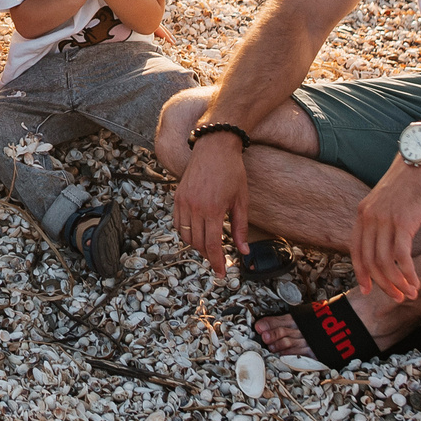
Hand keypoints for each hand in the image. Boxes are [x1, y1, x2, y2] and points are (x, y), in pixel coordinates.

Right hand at [172, 133, 253, 279]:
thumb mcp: (241, 200)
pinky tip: (197, 234)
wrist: (214, 147)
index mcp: (213, 210)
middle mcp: (195, 207)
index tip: (221, 273)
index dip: (217, 262)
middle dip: (208, 256)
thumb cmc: (232, 172)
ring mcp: (183, 202)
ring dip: (196, 246)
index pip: (212, 245)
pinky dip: (185, 233)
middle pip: (198, 243)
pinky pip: (177, 223)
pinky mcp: (177, 197)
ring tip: (209, 248)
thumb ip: (241, 228)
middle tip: (218, 262)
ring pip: (185, 235)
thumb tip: (243, 251)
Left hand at [350, 161, 420, 302]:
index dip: (361, 273)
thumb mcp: (389, 200)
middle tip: (397, 297)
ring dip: (397, 282)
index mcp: (363, 213)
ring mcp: (385, 219)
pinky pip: (402, 256)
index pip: (356, 250)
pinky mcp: (404, 221)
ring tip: (410, 293)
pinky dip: (408, 273)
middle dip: (383, 284)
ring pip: (385, 262)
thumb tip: (387, 241)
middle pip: (370, 261)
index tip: (369, 289)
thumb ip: (383, 218)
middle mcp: (369, 217)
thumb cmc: (411, 180)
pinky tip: (416, 281)